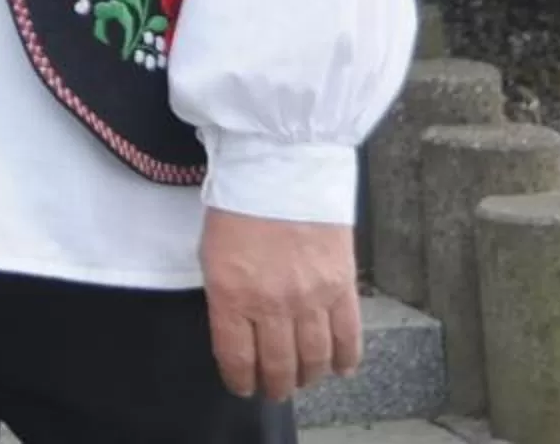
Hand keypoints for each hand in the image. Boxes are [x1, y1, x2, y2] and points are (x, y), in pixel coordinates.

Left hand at [200, 208, 359, 401]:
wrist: (280, 168)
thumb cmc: (237, 205)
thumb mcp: (212, 253)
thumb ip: (225, 295)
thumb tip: (237, 329)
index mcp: (231, 295)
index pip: (236, 357)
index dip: (240, 380)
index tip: (242, 387)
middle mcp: (272, 305)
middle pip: (278, 365)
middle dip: (275, 385)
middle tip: (274, 391)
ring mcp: (310, 299)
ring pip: (314, 358)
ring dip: (309, 376)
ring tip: (304, 380)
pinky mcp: (341, 287)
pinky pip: (348, 337)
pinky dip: (345, 359)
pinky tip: (339, 368)